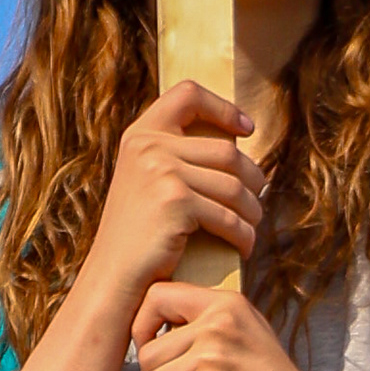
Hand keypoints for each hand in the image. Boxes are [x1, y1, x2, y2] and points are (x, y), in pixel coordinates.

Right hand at [85, 83, 264, 306]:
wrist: (113, 276)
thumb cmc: (138, 234)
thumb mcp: (147, 181)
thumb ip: (175, 155)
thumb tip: (235, 143)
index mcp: (140, 134)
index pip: (188, 95)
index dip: (222, 107)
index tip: (246, 129)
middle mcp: (149, 146)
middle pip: (227, 151)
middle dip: (252, 178)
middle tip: (256, 199)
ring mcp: (162, 171)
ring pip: (235, 185)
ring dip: (252, 210)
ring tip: (251, 225)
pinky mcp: (177, 202)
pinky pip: (229, 216)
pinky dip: (243, 235)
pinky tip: (244, 246)